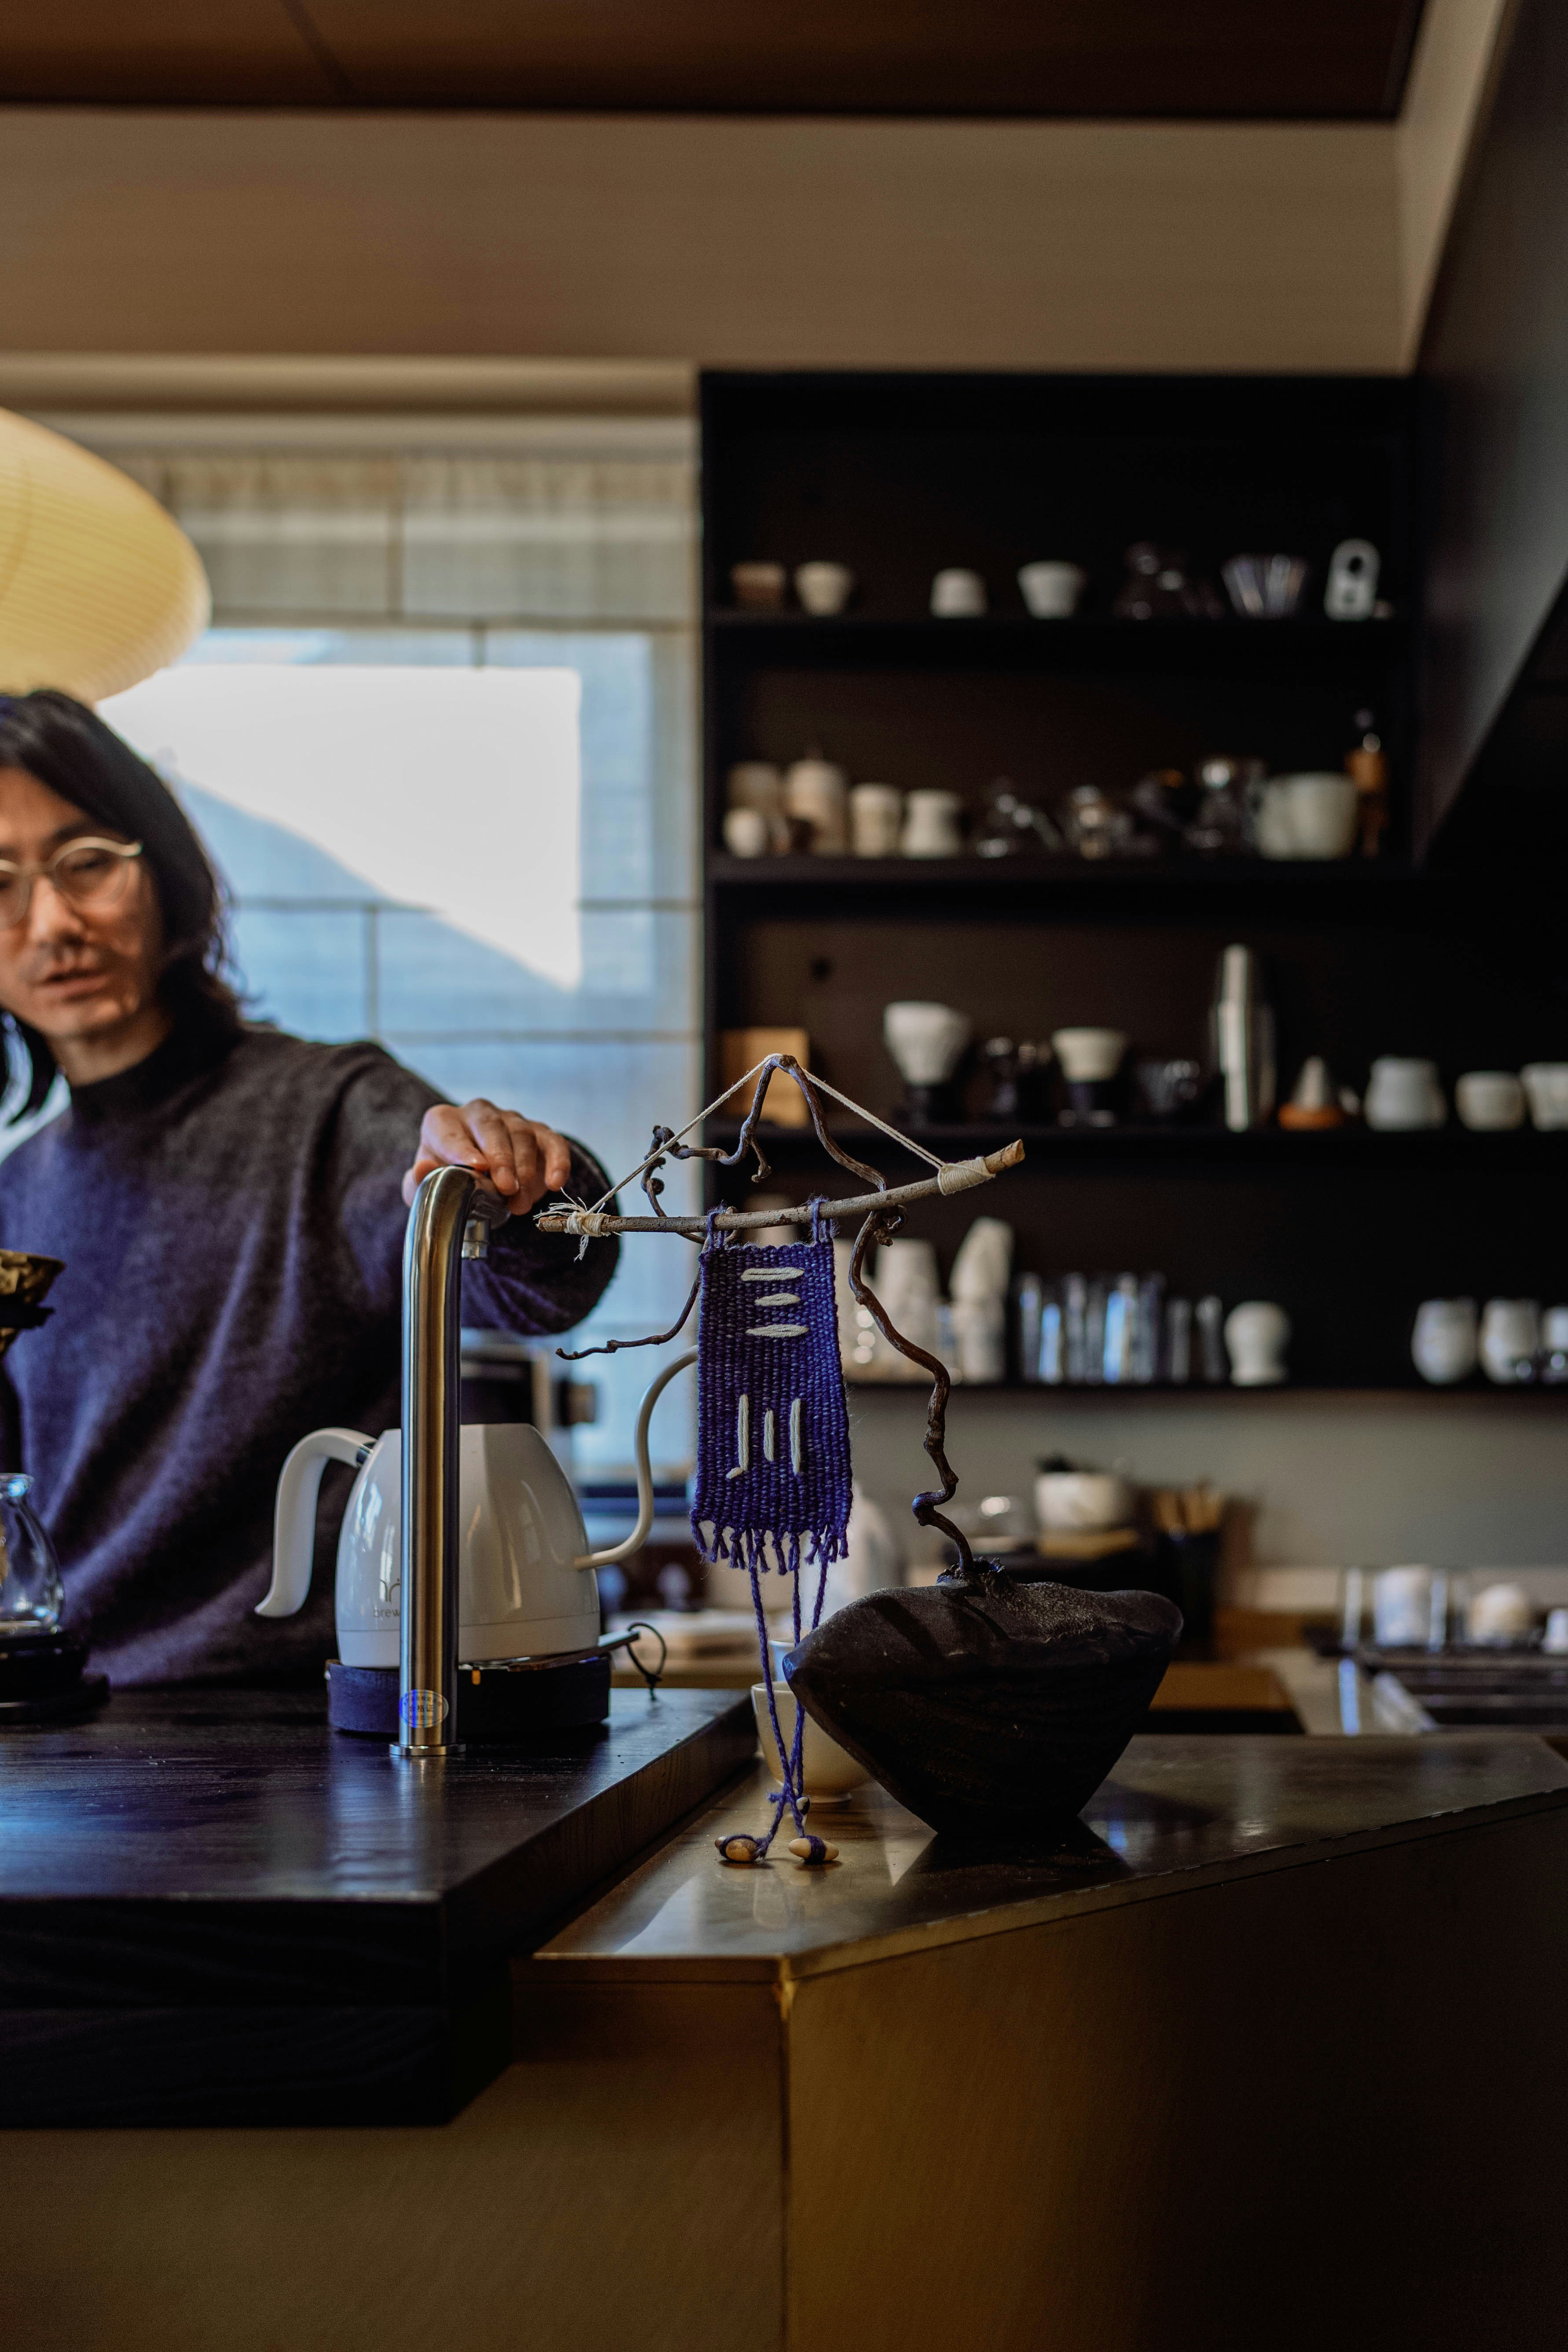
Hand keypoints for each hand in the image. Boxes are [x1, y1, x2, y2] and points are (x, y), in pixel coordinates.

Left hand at [402, 1100, 572, 1216]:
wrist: (476, 1183)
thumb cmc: (449, 1180)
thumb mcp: (425, 1186)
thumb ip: (417, 1181)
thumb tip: (423, 1168)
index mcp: (443, 1122)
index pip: (448, 1130)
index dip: (461, 1148)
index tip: (475, 1168)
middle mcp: (477, 1113)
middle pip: (491, 1126)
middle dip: (501, 1157)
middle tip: (505, 1187)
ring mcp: (511, 1121)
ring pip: (522, 1134)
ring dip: (525, 1171)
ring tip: (520, 1204)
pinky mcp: (539, 1133)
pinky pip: (552, 1142)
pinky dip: (557, 1161)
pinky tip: (555, 1183)